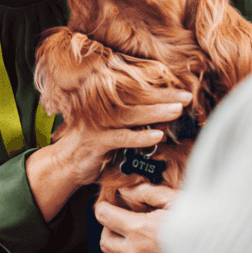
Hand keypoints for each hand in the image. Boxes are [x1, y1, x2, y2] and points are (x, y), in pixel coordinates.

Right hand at [25, 91, 191, 220]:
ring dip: (155, 112)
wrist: (65, 163)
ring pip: (130, 115)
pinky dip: (139, 137)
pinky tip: (157, 135)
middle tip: (187, 96)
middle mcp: (103, 108)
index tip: (183, 89)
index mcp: (109, 103)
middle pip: (137, 98)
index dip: (161, 90)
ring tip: (177, 111)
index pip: (138, 92)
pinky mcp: (95, 142)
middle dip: (163, 96)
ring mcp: (98, 124)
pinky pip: (121, 138)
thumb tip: (164, 118)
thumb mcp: (115, 131)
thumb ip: (134, 123)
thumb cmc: (94, 145)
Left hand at [95, 182, 178, 252]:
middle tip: (122, 221)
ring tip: (139, 237)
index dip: (105, 207)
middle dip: (109, 229)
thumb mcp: (176, 202)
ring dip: (121, 246)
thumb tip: (127, 189)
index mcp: (138, 230)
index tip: (110, 205)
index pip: (103, 216)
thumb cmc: (200, 230)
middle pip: (104, 240)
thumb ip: (148, 193)